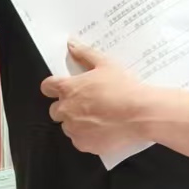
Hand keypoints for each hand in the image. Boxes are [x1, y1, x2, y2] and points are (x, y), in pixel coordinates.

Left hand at [40, 40, 151, 156]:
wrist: (140, 114)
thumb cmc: (123, 87)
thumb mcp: (105, 64)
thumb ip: (85, 53)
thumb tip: (71, 43)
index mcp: (68, 88)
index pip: (47, 87)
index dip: (53, 87)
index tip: (62, 88)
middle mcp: (66, 110)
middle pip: (55, 110)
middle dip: (66, 108)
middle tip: (86, 105)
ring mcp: (73, 129)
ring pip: (68, 127)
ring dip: (77, 123)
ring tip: (97, 119)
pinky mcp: (83, 145)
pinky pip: (79, 141)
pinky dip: (87, 137)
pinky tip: (102, 130)